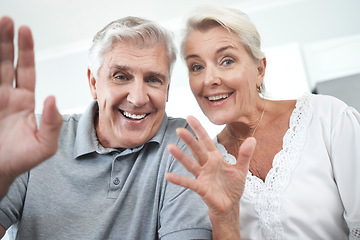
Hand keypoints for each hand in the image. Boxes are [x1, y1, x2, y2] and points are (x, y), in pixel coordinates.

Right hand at [0, 16, 62, 197]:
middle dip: (5, 41)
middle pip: (5, 62)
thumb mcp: (45, 144)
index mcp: (24, 101)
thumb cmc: (22, 159)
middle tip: (6, 21)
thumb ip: (53, 123)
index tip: (24, 31)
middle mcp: (7, 96)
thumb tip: (53, 99)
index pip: (25, 69)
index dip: (24, 50)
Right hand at [166, 115, 254, 220]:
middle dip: (189, 140)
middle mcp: (207, 164)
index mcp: (215, 158)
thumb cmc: (233, 187)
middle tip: (179, 129)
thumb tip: (252, 139)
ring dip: (181, 156)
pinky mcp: (201, 188)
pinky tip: (168, 175)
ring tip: (170, 147)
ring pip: (190, 164)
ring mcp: (202, 176)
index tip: (189, 117)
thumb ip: (245, 155)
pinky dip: (179, 180)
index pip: (206, 141)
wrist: (230, 206)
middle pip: (197, 150)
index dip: (199, 129)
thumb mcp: (241, 169)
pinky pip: (189, 183)